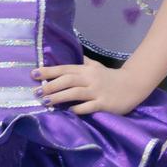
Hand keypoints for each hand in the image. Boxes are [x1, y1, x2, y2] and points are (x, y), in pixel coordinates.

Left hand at [35, 59, 150, 114]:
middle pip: (68, 80)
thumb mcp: (95, 66)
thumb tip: (66, 55)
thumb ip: (81, 63)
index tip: (33, 74)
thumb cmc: (110, 77)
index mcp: (86, 69)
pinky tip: (69, 111)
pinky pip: (89, 107)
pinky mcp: (105, 104)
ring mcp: (97, 92)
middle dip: (51, 85)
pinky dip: (78, 109)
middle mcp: (90, 79)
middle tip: (36, 91)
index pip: (64, 69)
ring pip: (75, 93)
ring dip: (59, 97)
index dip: (49, 71)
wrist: (133, 85)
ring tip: (46, 101)